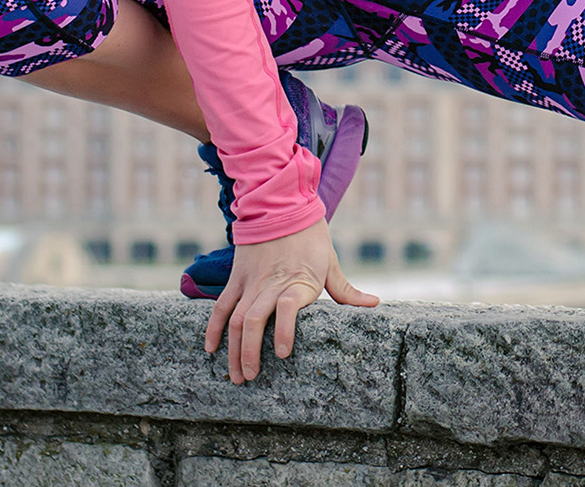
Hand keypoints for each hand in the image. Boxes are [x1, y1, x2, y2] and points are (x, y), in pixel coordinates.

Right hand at [203, 218, 377, 382]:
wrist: (281, 205)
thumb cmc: (310, 236)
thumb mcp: (330, 262)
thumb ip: (346, 290)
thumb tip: (374, 304)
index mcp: (297, 281)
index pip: (288, 308)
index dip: (284, 331)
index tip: (283, 354)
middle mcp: (270, 284)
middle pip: (252, 322)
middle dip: (249, 353)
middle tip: (251, 378)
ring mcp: (250, 282)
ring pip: (235, 319)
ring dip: (232, 350)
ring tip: (236, 375)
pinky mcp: (237, 278)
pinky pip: (221, 306)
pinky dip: (214, 328)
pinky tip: (211, 348)